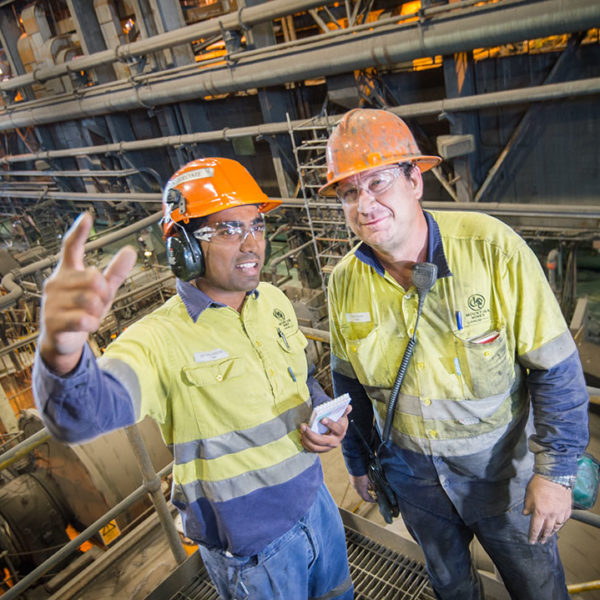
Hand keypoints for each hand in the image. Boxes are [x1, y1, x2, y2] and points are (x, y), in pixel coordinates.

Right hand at [39, 212, 136, 374]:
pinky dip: (92, 324)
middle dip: (103, 293)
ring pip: (90, 299)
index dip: (79, 232)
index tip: (88, 217)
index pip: (70, 247)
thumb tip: (130, 250)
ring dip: (98, 311)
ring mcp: (52, 302)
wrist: (61, 341)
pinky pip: (83, 319)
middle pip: (93, 278)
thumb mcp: (102, 291)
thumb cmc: (81, 311)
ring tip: (90, 315)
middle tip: (98, 304)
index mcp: (68, 272)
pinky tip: (88, 325)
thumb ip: (115, 272)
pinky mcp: (53, 321)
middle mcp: (56, 283)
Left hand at [299, 405, 350, 452]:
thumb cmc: (338, 421)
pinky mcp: (321, 450)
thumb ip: (344, 411)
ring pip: (315, 447)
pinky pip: (312, 450)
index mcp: (341, 431)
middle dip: (311, 434)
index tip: (322, 419)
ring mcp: (327, 448)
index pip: (337, 428)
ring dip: (306, 439)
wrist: (337, 432)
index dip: (330, 424)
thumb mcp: (342, 415)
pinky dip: (305, 444)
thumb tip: (349, 407)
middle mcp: (335, 442)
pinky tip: (302, 437)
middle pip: (322, 441)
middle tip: (303, 426)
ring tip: (301, 430)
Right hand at [350, 474, 375, 502]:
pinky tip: (365, 485)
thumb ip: (372, 485)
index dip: (371, 500)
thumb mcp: (370, 479)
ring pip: (360, 492)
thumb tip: (375, 489)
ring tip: (370, 490)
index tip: (375, 501)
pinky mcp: (353, 482)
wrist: (355, 466)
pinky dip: (362, 488)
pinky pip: (357, 487)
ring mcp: (354, 485)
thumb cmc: (363, 472)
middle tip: (373, 497)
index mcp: (362, 489)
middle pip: (363, 496)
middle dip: (369, 497)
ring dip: (365, 492)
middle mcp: (357, 489)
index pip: (366, 498)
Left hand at [523, 474, 571, 543]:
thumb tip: (525, 513)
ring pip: (556, 526)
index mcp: (540, 512)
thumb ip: (527, 506)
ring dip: (552, 532)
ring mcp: (560, 512)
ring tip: (548, 535)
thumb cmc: (539, 484)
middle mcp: (551, 515)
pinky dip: (560, 524)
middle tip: (541, 542)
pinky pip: (563, 520)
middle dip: (543, 537)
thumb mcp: (528, 495)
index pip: (535, 528)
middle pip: (547, 530)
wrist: (554, 476)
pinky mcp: (567, 509)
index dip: (533, 535)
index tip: (531, 541)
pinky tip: (557, 526)